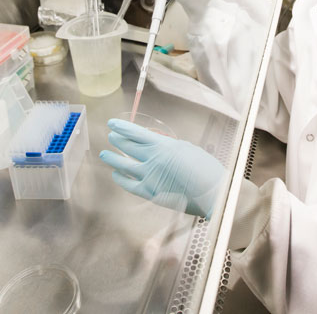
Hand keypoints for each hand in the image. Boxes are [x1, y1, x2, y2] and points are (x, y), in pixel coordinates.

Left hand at [99, 119, 224, 217]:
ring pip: (124, 165)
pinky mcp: (150, 192)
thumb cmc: (204, 168)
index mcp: (163, 145)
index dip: (122, 128)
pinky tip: (116, 175)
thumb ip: (169, 147)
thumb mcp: (187, 149)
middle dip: (118, 140)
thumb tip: (157, 145)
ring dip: (113, 158)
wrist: (211, 191)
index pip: (136, 133)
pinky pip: (129, 185)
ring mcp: (149, 176)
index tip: (112, 124)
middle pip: (128, 147)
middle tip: (111, 136)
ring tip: (105, 153)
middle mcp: (152, 159)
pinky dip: (121, 179)